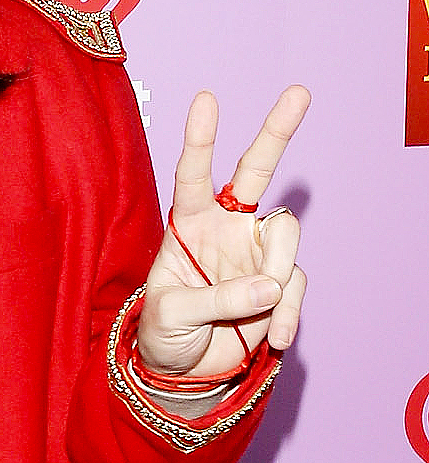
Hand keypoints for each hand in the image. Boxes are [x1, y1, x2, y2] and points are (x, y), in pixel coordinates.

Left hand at [135, 86, 309, 377]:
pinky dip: (287, 314)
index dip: (199, 139)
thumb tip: (270, 286)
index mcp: (188, 224)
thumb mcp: (172, 314)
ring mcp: (256, 252)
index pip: (192, 174)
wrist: (184, 370)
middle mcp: (226, 228)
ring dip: (276, 276)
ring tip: (257, 318)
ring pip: (285, 237)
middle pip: (256, 172)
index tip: (206, 99)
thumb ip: (216, 298)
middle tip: (298, 92)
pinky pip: (295, 287)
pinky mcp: (280, 283)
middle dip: (277, 132)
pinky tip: (271, 338)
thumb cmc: (164, 331)